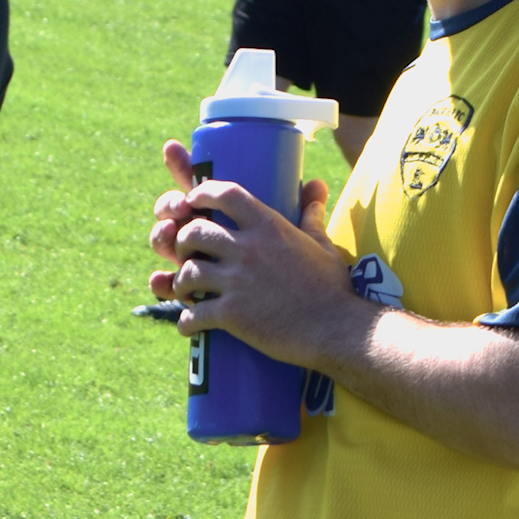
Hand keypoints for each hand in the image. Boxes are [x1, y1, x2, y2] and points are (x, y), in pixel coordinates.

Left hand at [148, 142, 351, 366]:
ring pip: (187, 272)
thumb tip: (316, 187)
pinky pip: (193, 314)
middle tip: (186, 255)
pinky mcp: (232, 315)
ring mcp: (238, 282)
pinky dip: (186, 321)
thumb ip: (311, 216)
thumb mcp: (323, 245)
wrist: (338, 330)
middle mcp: (248, 249)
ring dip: (180, 283)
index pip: (225, 194)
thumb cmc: (333, 288)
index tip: (192, 200)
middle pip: (194, 231)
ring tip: (185, 292)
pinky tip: (189, 325)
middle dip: (182, 242)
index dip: (201, 192)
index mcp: (269, 226)